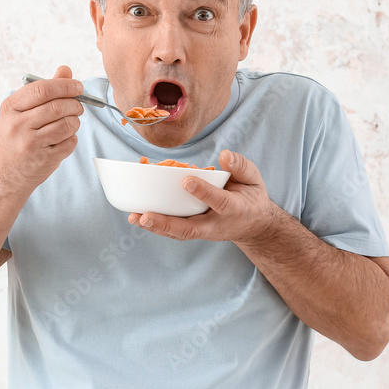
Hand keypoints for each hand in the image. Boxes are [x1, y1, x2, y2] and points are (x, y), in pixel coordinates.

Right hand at [0, 65, 83, 190]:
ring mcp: (31, 144)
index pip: (42, 89)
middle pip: (58, 107)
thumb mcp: (21, 110)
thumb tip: (65, 70)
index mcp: (10, 107)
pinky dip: (72, 138)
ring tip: (70, 122)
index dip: (65, 85)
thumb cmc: (15, 136)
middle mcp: (18, 125)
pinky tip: (62, 139)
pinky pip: (70, 142)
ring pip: (67, 124)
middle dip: (75, 104)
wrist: (4, 173)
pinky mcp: (44, 159)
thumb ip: (44, 90)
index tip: (78, 86)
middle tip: (77, 106)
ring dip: (75, 121)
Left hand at [127, 149, 278, 242]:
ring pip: (178, 233)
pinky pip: (174, 230)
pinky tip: (137, 216)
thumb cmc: (250, 197)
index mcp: (234, 209)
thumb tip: (224, 155)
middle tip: (146, 216)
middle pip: (190, 229)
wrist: (253, 225)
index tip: (186, 180)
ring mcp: (204, 231)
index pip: (219, 202)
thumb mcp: (253, 179)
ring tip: (134, 217)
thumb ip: (240, 166)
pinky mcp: (193, 231)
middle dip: (167, 224)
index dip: (204, 192)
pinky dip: (156, 225)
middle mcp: (216, 224)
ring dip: (156, 227)